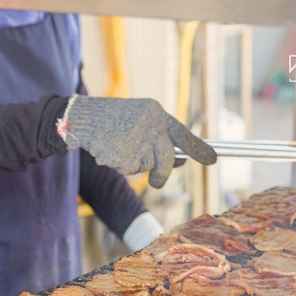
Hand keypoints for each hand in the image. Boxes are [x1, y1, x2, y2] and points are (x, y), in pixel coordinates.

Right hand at [58, 96, 216, 187]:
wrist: (82, 116)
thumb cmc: (114, 120)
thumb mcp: (141, 120)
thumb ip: (160, 137)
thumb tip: (180, 161)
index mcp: (156, 113)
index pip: (183, 133)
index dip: (198, 148)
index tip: (213, 160)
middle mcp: (150, 124)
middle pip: (166, 158)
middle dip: (161, 174)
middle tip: (156, 182)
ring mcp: (135, 138)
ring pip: (145, 165)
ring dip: (135, 166)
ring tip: (119, 148)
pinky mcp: (121, 151)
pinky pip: (128, 168)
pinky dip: (119, 164)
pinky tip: (109, 149)